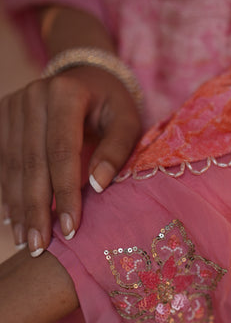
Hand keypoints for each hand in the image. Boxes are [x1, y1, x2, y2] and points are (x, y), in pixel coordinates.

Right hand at [0, 65, 140, 255]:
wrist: (85, 76)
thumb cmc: (112, 105)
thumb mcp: (127, 121)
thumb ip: (116, 150)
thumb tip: (98, 187)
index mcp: (66, 94)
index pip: (62, 151)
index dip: (65, 192)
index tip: (71, 229)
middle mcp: (33, 96)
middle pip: (31, 162)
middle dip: (36, 208)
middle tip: (41, 246)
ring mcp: (13, 105)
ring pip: (12, 165)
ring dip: (19, 206)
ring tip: (27, 241)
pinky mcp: (3, 117)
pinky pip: (3, 161)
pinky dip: (9, 193)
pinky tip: (15, 220)